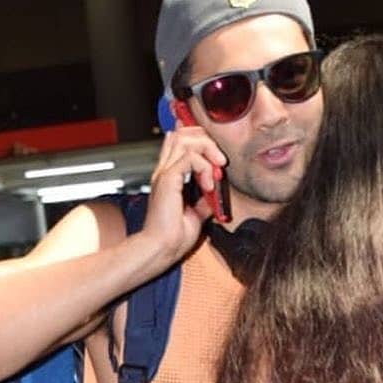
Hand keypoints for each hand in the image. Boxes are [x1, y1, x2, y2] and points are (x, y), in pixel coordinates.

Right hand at [142, 126, 228, 264]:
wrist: (162, 249)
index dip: (199, 139)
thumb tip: (217, 192)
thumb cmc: (173, 237)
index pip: (179, 142)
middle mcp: (164, 171)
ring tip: (217, 171)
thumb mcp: (196, 214)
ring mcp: (164, 173)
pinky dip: (205, 168)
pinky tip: (209, 186)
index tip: (216, 156)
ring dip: (207, 150)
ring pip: (185, 139)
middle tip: (220, 161)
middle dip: (206, 140)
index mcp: (169, 177)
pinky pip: (190, 158)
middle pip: (182, 133)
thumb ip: (204, 200)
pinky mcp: (168, 179)